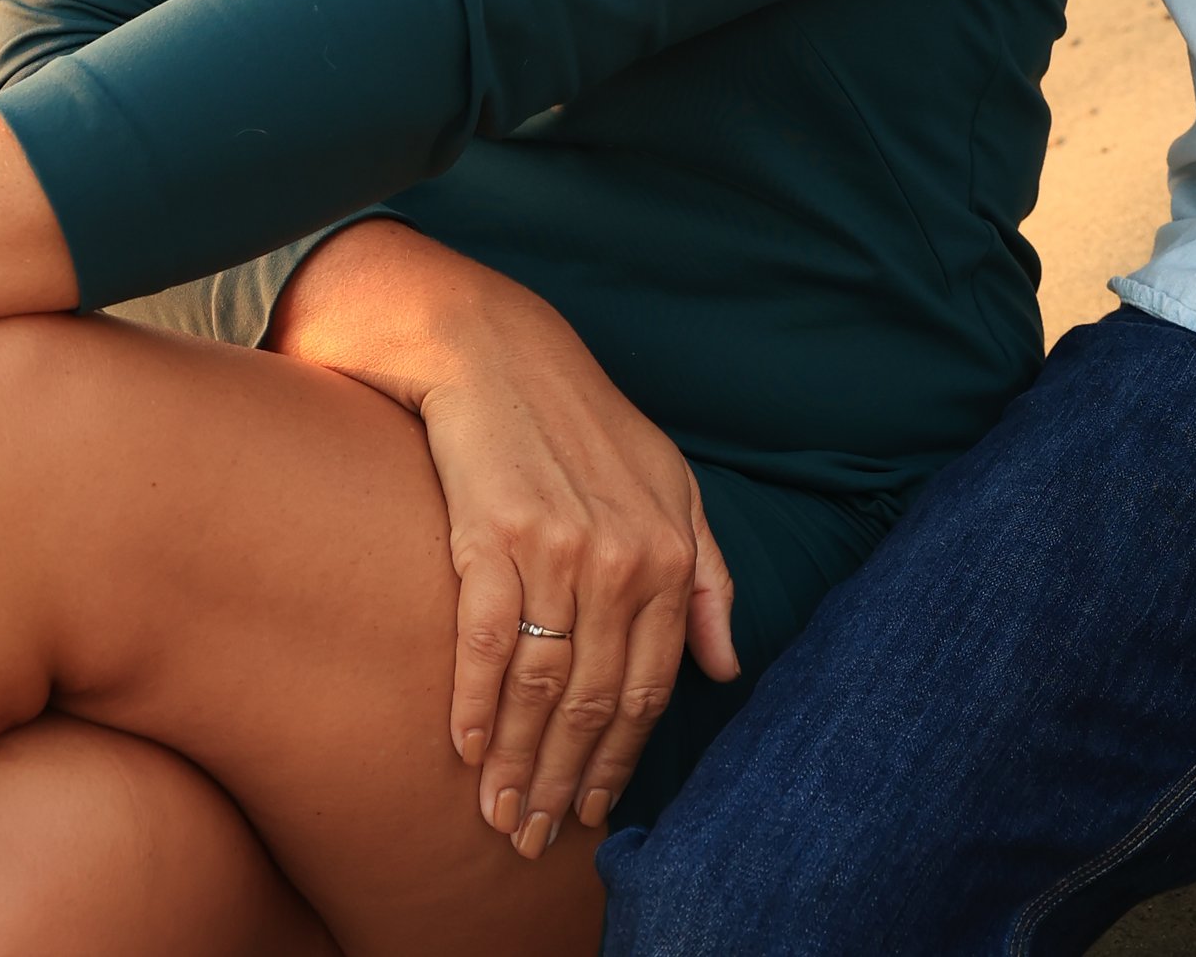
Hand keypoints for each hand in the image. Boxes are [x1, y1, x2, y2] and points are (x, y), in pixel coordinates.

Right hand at [416, 325, 737, 855]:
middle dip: (566, 781)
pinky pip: (488, 645)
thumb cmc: (592, 428)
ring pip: (542, 687)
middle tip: (537, 835)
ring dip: (519, 764)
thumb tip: (728, 667)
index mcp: (668, 554)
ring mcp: (556, 549)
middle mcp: (620, 559)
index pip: (648, 688)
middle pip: (592, 701)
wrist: (504, 359)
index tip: (597, 809)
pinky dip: (476, 706)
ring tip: (500, 814)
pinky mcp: (491, 539)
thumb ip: (708, 579)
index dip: (620, 758)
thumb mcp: (674, 489)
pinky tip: (467, 750)